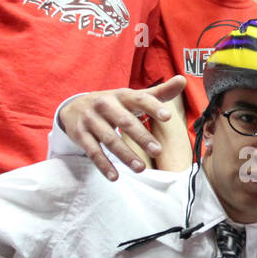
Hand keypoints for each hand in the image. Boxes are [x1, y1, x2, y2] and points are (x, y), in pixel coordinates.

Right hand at [57, 76, 187, 180]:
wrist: (73, 108)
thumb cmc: (112, 104)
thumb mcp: (131, 97)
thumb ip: (158, 93)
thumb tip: (183, 80)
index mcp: (122, 95)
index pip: (140, 99)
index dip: (153, 107)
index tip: (168, 117)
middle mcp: (105, 105)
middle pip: (125, 121)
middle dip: (142, 137)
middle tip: (158, 151)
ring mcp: (91, 120)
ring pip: (110, 139)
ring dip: (125, 155)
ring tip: (140, 169)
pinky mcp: (80, 134)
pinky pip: (92, 151)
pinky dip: (103, 165)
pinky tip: (115, 177)